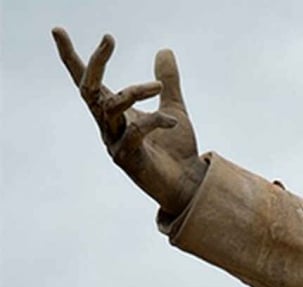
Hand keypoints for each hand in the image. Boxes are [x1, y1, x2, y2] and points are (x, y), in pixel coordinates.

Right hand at [52, 28, 206, 216]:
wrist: (188, 183)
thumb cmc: (176, 149)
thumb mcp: (173, 108)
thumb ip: (168, 82)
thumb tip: (164, 50)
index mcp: (114, 111)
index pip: (86, 80)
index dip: (72, 57)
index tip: (59, 31)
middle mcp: (108, 124)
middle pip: (89, 89)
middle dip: (96, 63)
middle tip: (108, 39)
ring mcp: (114, 142)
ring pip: (110, 108)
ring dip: (133, 92)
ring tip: (157, 87)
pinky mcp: (126, 159)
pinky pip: (134, 132)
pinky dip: (155, 122)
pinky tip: (172, 122)